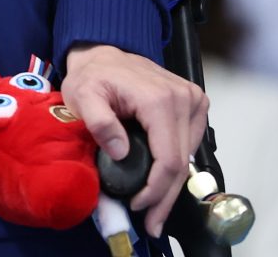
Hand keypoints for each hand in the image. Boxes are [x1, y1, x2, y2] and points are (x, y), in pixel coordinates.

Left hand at [63, 44, 208, 238]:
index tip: (140, 208)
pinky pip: (190, 143)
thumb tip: (121, 152)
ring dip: (172, 185)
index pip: (168, 159)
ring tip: (154, 206)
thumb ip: (100, 122)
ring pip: (189, 157)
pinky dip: (177, 165)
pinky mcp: (194, 102)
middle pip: (181, 163)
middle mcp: (184, 98)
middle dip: (165, 197)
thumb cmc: (92, 76)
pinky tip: (161, 180)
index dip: (156, 190)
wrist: (102, 54)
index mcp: (160, 100)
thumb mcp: (83, 96)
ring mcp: (193, 99)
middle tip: (152, 223)